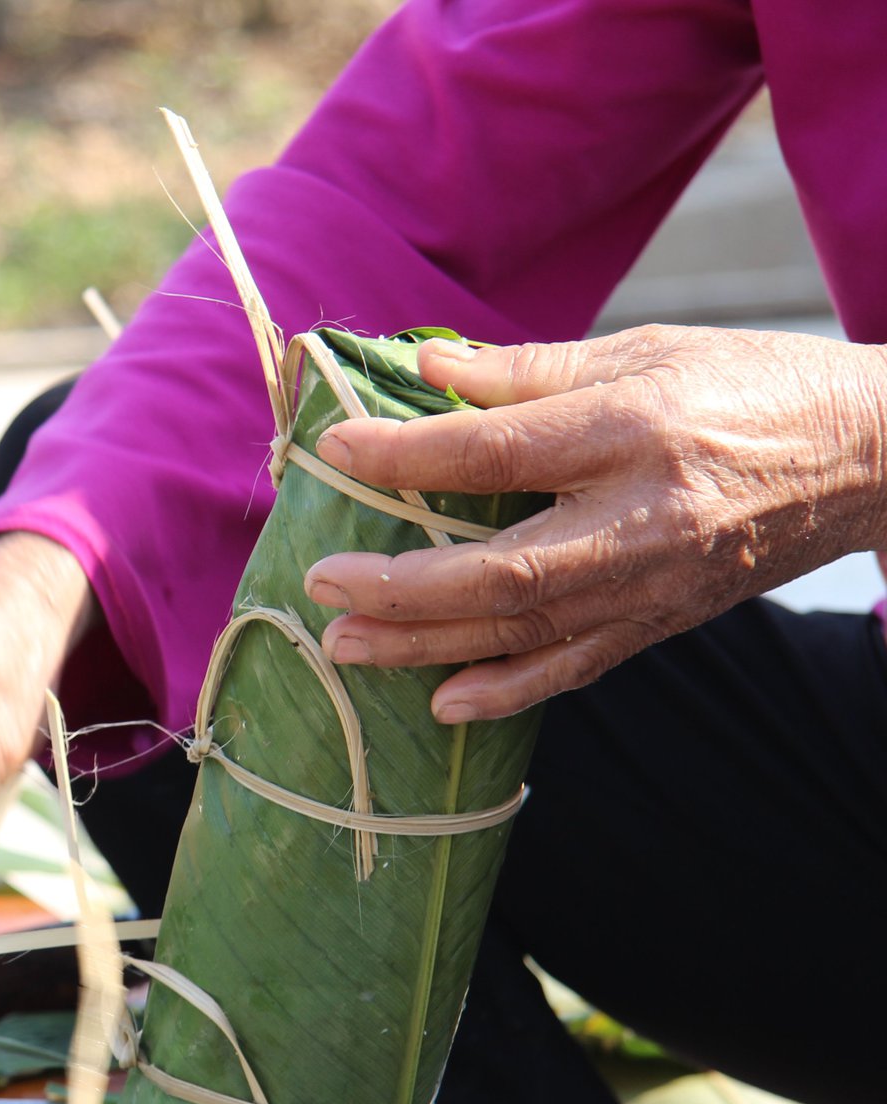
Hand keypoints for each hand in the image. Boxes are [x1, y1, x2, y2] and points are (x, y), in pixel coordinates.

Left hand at [302, 325, 886, 720]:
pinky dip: (508, 692)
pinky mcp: (667, 621)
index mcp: (633, 429)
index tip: (336, 450)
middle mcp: (643, 518)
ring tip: (344, 644)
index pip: (496, 451)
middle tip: (321, 581)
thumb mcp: (645, 350)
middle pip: (502, 568)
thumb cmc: (750, 386)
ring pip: (526, 629)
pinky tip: (444, 704)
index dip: (406, 456)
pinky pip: (577, 668)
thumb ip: (526, 371)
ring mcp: (657, 583)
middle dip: (400, 584)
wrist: (874, 456)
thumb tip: (424, 367)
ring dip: (426, 645)